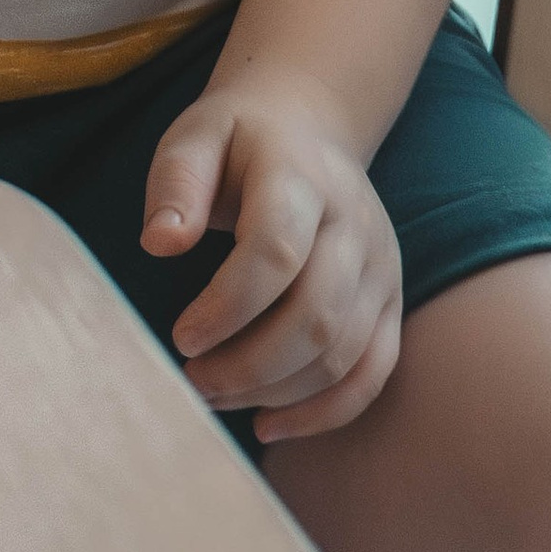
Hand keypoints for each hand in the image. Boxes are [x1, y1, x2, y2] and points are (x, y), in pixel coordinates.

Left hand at [142, 69, 402, 438]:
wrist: (308, 126)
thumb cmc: (238, 140)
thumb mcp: (196, 136)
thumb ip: (176, 183)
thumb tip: (160, 243)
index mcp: (302, 176)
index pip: (277, 251)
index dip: (229, 306)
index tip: (181, 337)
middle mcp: (354, 223)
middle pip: (316, 315)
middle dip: (249, 365)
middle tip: (191, 380)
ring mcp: (380, 265)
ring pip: (343, 353)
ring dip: (276, 392)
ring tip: (214, 394)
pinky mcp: (390, 299)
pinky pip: (372, 371)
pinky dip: (324, 412)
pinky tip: (267, 425)